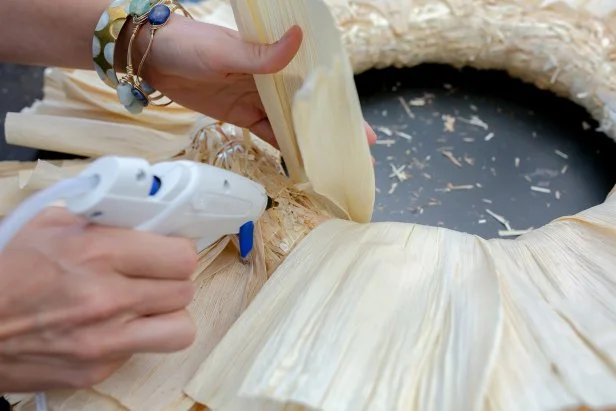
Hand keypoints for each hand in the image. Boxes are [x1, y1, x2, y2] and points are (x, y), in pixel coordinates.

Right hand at [0, 207, 197, 391]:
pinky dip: (134, 338)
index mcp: (98, 253)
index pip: (181, 256)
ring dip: (169, 315)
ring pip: (180, 329)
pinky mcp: (97, 369)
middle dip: (173, 280)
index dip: (179, 251)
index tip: (170, 251)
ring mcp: (105, 340)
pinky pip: (143, 351)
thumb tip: (140, 213)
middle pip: (185, 290)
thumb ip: (100, 216)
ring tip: (148, 306)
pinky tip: (111, 326)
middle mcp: (107, 299)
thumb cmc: (6, 274)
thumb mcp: (48, 226)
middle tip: (155, 276)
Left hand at [117, 17, 377, 147]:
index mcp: (276, 57)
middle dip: (334, 128)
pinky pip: (269, 135)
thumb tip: (299, 39)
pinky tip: (302, 164)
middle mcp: (273, 79)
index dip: (339, 102)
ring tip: (336, 163)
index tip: (361, 124)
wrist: (151, 57)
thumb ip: (261, 54)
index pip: (316, 80)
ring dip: (313, 142)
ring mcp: (259, 99)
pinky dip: (285, 149)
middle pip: (311, 107)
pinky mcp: (243, 115)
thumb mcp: (224, 50)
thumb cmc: (189, 44)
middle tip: (360, 152)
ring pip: (293, 124)